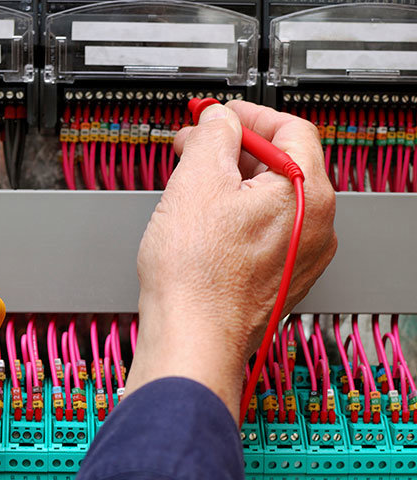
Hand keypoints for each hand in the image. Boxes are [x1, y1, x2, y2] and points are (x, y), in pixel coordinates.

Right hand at [127, 101, 336, 421]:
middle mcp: (316, 226)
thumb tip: (218, 120)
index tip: (219, 115)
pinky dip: (236, 215)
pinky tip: (202, 222)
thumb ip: (214, 134)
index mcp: (309, 194)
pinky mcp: (280, 277)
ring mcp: (301, 256)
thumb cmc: (196, 276)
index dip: (248, 115)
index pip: (291, 129)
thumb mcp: (197, 180)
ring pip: (270, 198)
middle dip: (234, 150)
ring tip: (191, 186)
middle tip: (196, 147)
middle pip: (281, 164)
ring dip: (231, 183)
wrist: (191, 336)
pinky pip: (264, 230)